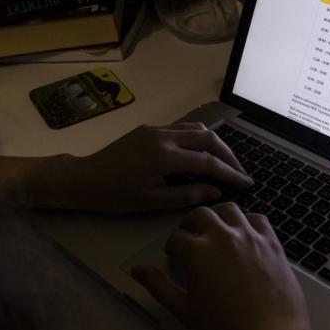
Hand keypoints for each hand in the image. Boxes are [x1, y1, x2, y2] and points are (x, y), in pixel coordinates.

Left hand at [51, 122, 253, 212]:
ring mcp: (156, 129)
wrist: (83, 179)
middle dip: (228, 155)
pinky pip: (182, 128)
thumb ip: (187, 196)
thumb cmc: (115, 196)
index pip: (208, 162)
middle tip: (239, 172)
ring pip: (196, 128)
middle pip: (208, 138)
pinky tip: (202, 153)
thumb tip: (216, 191)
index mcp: (165, 157)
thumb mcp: (152, 202)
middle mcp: (164, 136)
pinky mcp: (150, 129)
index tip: (247, 183)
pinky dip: (198, 138)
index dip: (230, 173)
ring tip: (224, 162)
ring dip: (215, 144)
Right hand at [131, 203, 313, 329]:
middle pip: (201, 215)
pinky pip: (258, 219)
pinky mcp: (273, 242)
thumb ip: (159, 287)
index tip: (174, 257)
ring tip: (215, 229)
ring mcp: (251, 236)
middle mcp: (223, 236)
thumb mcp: (184, 310)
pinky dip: (247, 221)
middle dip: (190, 224)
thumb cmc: (224, 328)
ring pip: (229, 209)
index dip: (172, 247)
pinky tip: (244, 233)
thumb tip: (137, 270)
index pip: (177, 238)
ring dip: (217, 215)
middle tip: (190, 239)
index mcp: (198, 252)